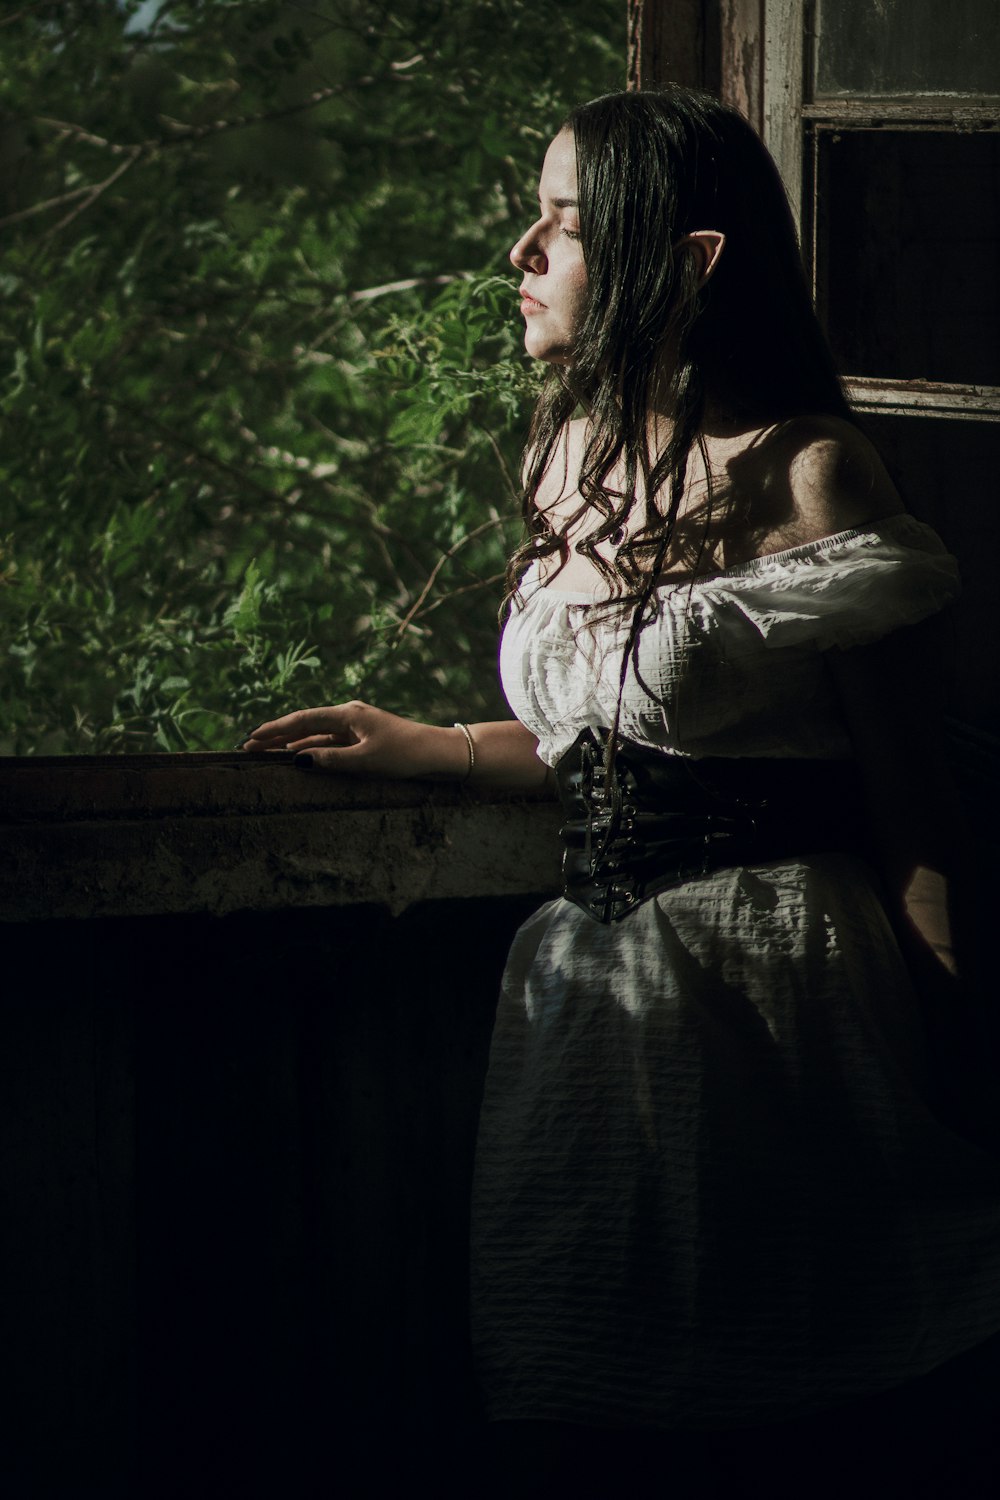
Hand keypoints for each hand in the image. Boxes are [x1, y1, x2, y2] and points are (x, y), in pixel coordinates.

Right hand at [239, 700, 466, 779]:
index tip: (252, 738)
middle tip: (249, 747)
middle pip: (305, 725)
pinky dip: (312, 751)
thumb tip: (298, 760)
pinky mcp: (363, 740)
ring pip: (316, 735)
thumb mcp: (365, 760)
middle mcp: (348, 716)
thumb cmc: (404, 754)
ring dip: (292, 745)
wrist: (437, 753)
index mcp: (347, 714)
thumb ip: (330, 760)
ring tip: (267, 754)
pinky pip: (330, 744)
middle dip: (277, 736)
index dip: (275, 730)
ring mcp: (356, 728)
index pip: (302, 720)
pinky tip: (299, 760)